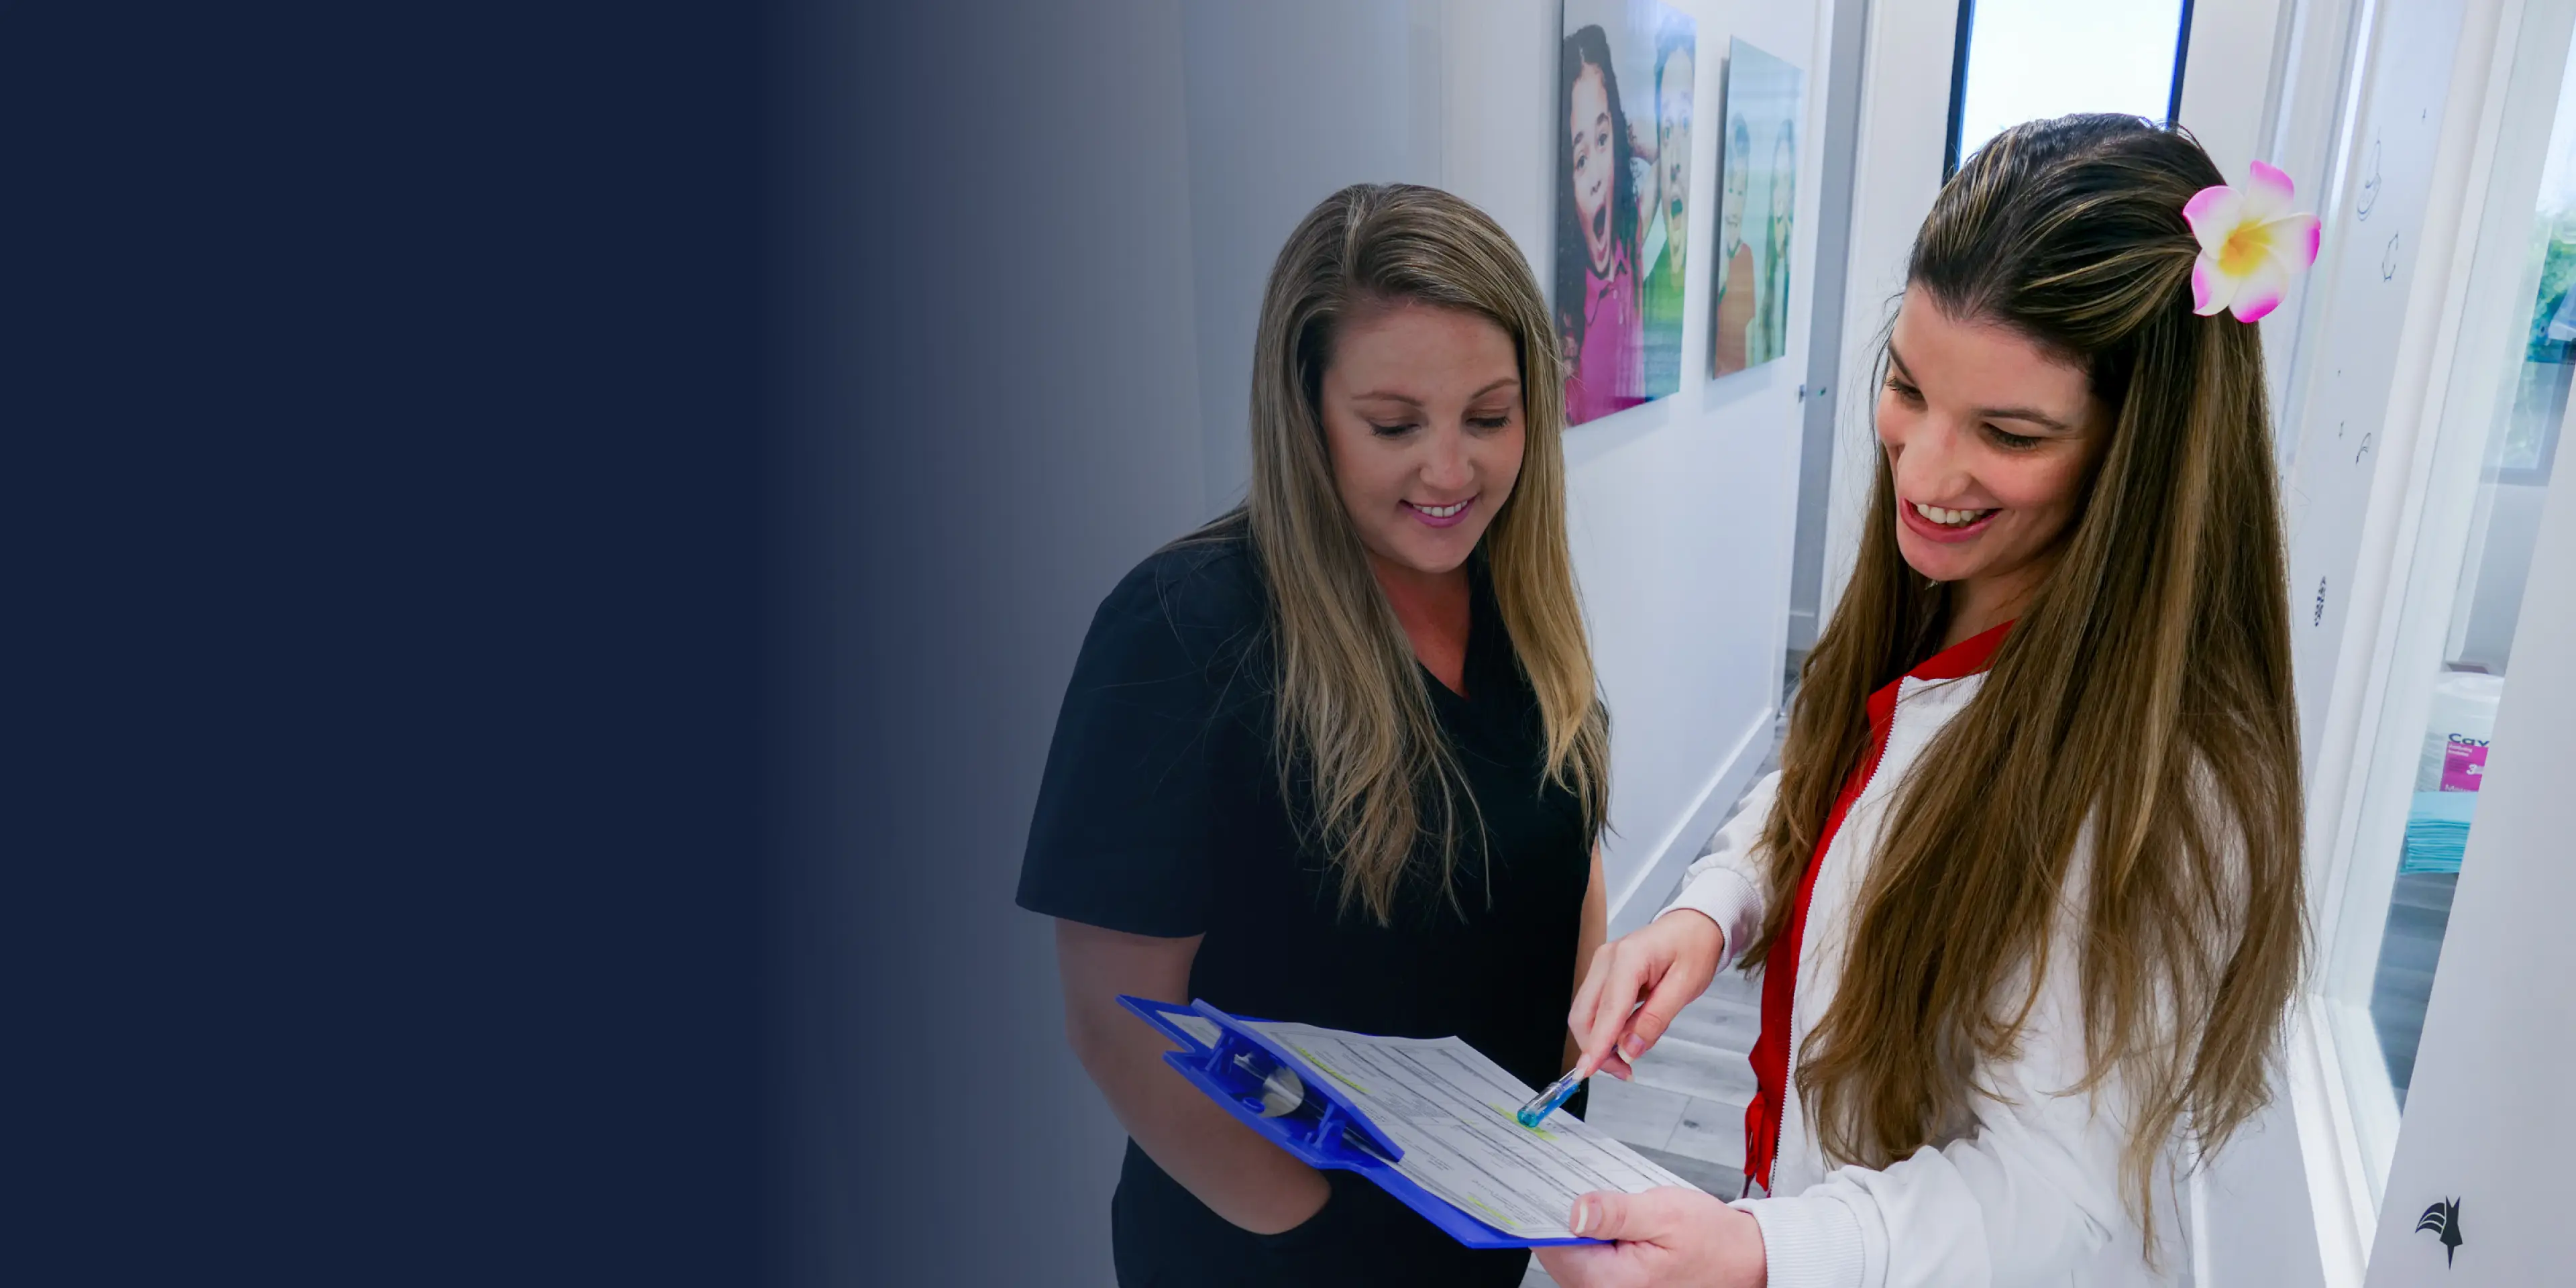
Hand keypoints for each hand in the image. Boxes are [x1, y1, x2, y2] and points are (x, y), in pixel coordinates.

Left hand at [1535, 1187, 1766, 1287]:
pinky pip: (1587, 1259)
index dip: (1544, 1214)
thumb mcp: (1664, 1213)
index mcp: (1612, 1281)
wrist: (1744, 1260)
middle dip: (1561, 1216)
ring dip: (1576, 1226)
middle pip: (1557, 1252)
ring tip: (1599, 1201)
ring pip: (1570, 1254)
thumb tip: (1576, 1211)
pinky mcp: (1614, 1285)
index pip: (1553, 1249)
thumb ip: (1616, 1212)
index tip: (1541, 1185)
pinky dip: (1590, 1236)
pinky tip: (1606, 1218)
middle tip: (1573, 1183)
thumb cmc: (1712, 1240)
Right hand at [1568, 911, 1724, 1080]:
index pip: (1607, 1010)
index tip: (1587, 1071)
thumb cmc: (1694, 949)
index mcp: (1629, 958)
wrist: (1694, 925)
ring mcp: (1601, 964)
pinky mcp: (1603, 973)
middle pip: (1584, 1014)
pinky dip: (1603, 1029)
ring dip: (1598, 1041)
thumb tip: (1630, 1050)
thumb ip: (1655, 1019)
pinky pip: (1594, 1008)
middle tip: (1623, 1071)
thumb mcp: (1685, 986)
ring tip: (1626, 1059)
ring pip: (1584, 1014)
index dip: (1596, 1045)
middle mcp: (1607, 959)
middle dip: (1595, 1049)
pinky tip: (1622, 1039)